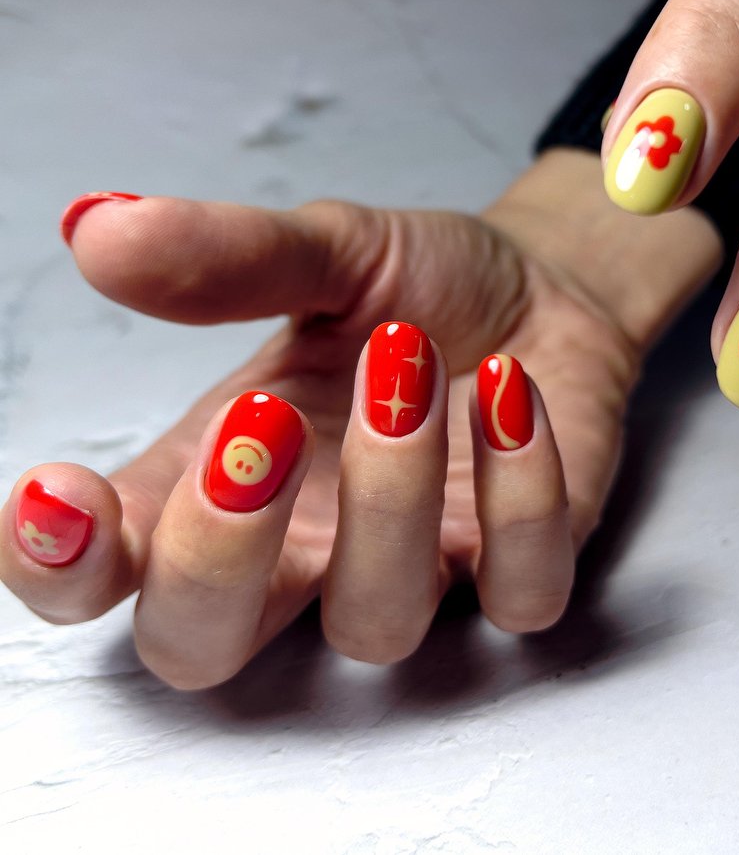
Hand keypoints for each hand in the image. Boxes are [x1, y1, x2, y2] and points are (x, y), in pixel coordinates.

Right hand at [0, 151, 720, 688]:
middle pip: (201, 648)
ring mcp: (411, 574)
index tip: (58, 489)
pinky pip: (519, 593)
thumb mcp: (324, 251)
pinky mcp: (516, 569)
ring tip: (404, 354)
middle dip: (214, 559)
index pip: (105, 574)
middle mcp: (299, 550)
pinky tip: (507, 390)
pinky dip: (518, 494)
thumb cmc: (417, 286)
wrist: (544, 289)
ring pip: (372, 624)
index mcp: (219, 481)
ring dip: (387, 493)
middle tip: (258, 428)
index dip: (59, 566)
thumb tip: (99, 226)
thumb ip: (224, 255)